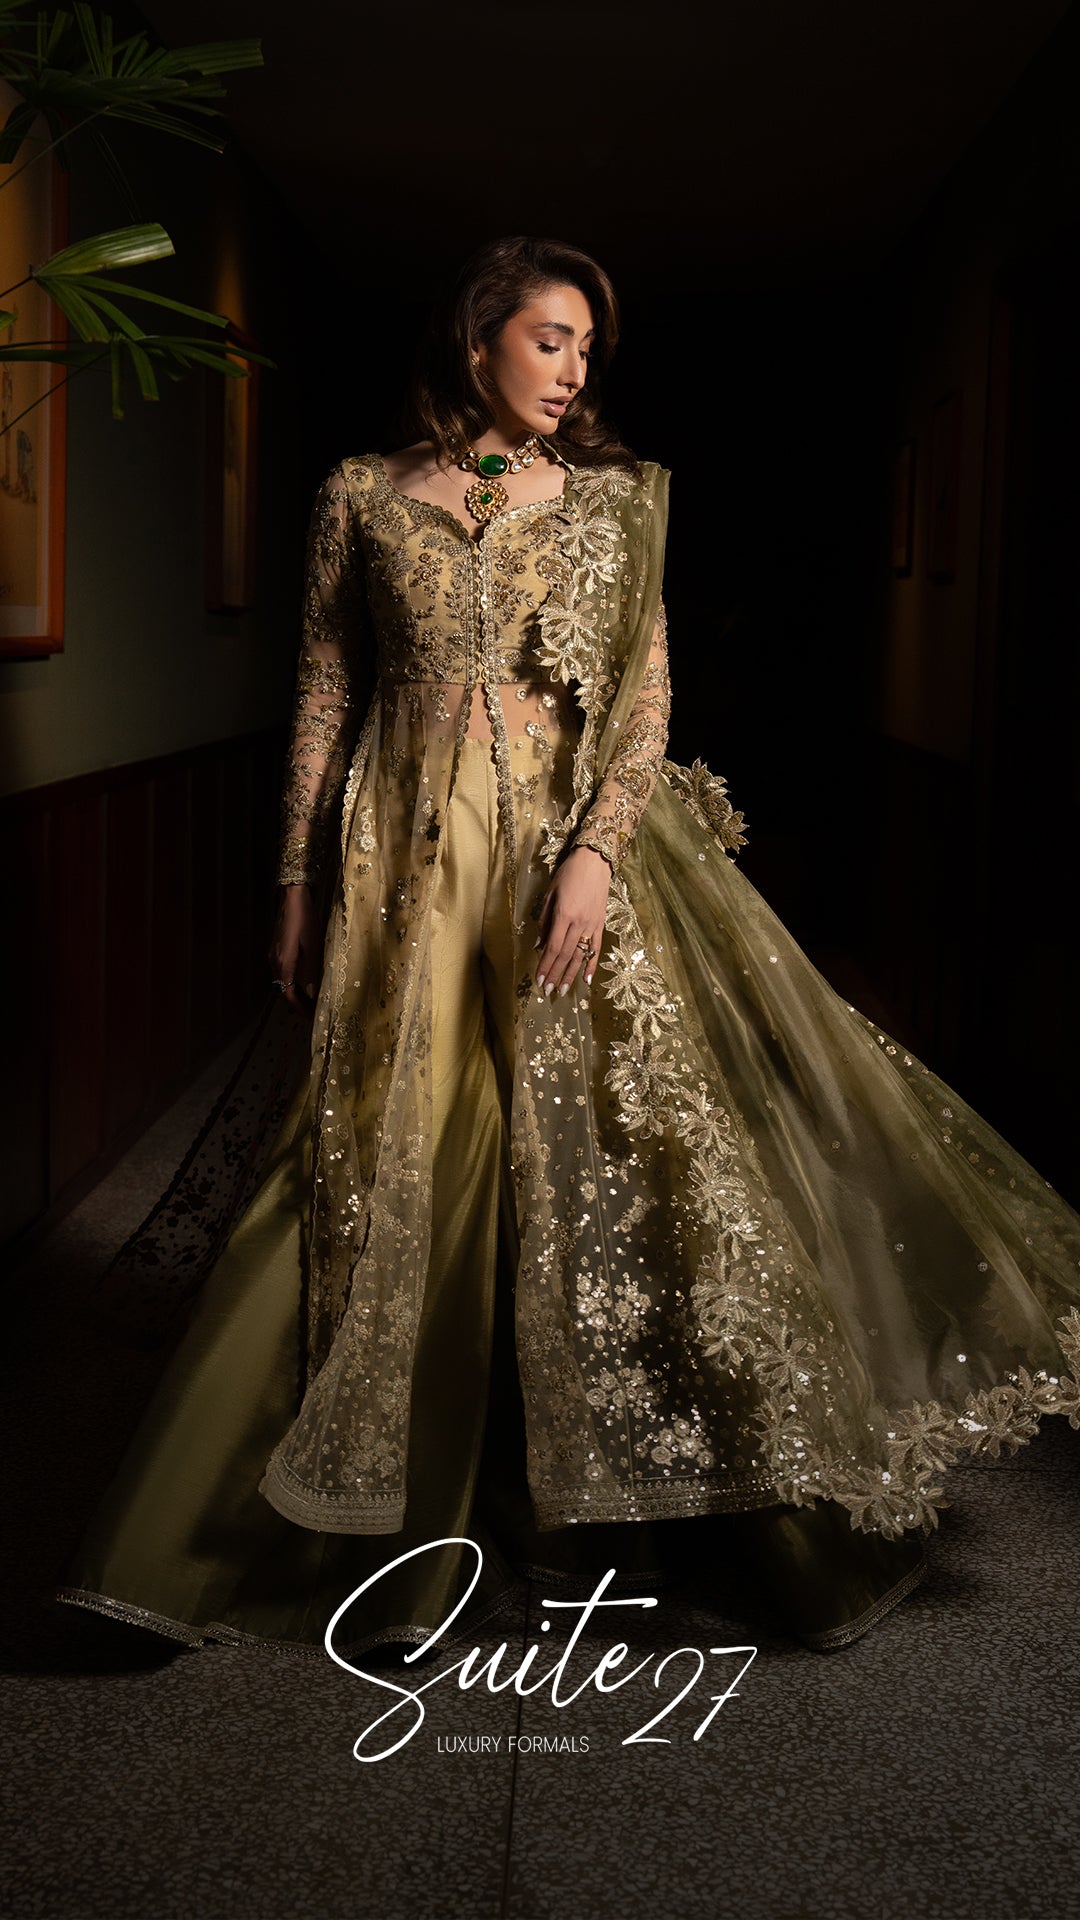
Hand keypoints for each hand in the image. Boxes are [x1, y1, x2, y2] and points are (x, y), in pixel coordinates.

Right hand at [268, 883, 323, 1016]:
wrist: (291, 898)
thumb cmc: (305, 920)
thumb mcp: (314, 946)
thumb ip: (312, 971)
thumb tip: (315, 992)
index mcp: (283, 964)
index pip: (288, 995)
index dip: (300, 1008)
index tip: (312, 1016)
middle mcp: (274, 962)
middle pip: (283, 990)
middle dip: (298, 1003)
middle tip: (314, 1010)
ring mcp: (272, 955)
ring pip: (282, 981)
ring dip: (295, 992)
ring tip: (311, 998)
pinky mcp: (275, 949)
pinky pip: (282, 972)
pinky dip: (292, 981)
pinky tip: (304, 980)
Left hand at [535, 846, 610, 996]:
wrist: (595, 861)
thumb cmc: (569, 874)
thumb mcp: (550, 893)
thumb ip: (544, 920)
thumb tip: (539, 944)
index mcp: (563, 915)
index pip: (552, 947)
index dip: (545, 966)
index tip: (539, 980)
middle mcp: (579, 923)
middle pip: (565, 955)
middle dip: (555, 974)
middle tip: (548, 991)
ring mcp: (592, 925)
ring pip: (580, 955)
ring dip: (571, 974)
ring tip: (563, 990)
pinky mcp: (601, 924)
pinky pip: (596, 948)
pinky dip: (591, 964)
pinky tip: (586, 979)